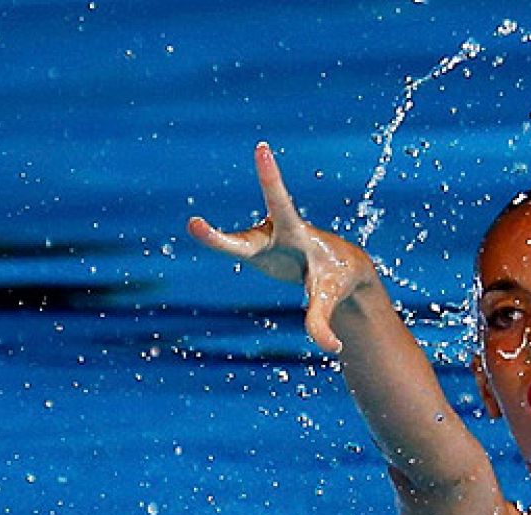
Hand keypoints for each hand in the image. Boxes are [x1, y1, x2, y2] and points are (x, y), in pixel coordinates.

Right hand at [187, 143, 376, 352]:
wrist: (337, 269)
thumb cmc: (334, 277)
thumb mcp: (329, 297)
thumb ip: (324, 323)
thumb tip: (331, 349)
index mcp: (297, 235)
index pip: (282, 205)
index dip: (270, 178)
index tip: (261, 149)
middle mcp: (274, 233)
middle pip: (244, 238)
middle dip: (219, 238)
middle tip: (193, 226)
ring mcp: (262, 239)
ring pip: (235, 245)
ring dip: (216, 239)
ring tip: (207, 230)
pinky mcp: (253, 248)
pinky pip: (231, 247)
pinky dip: (217, 242)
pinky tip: (219, 240)